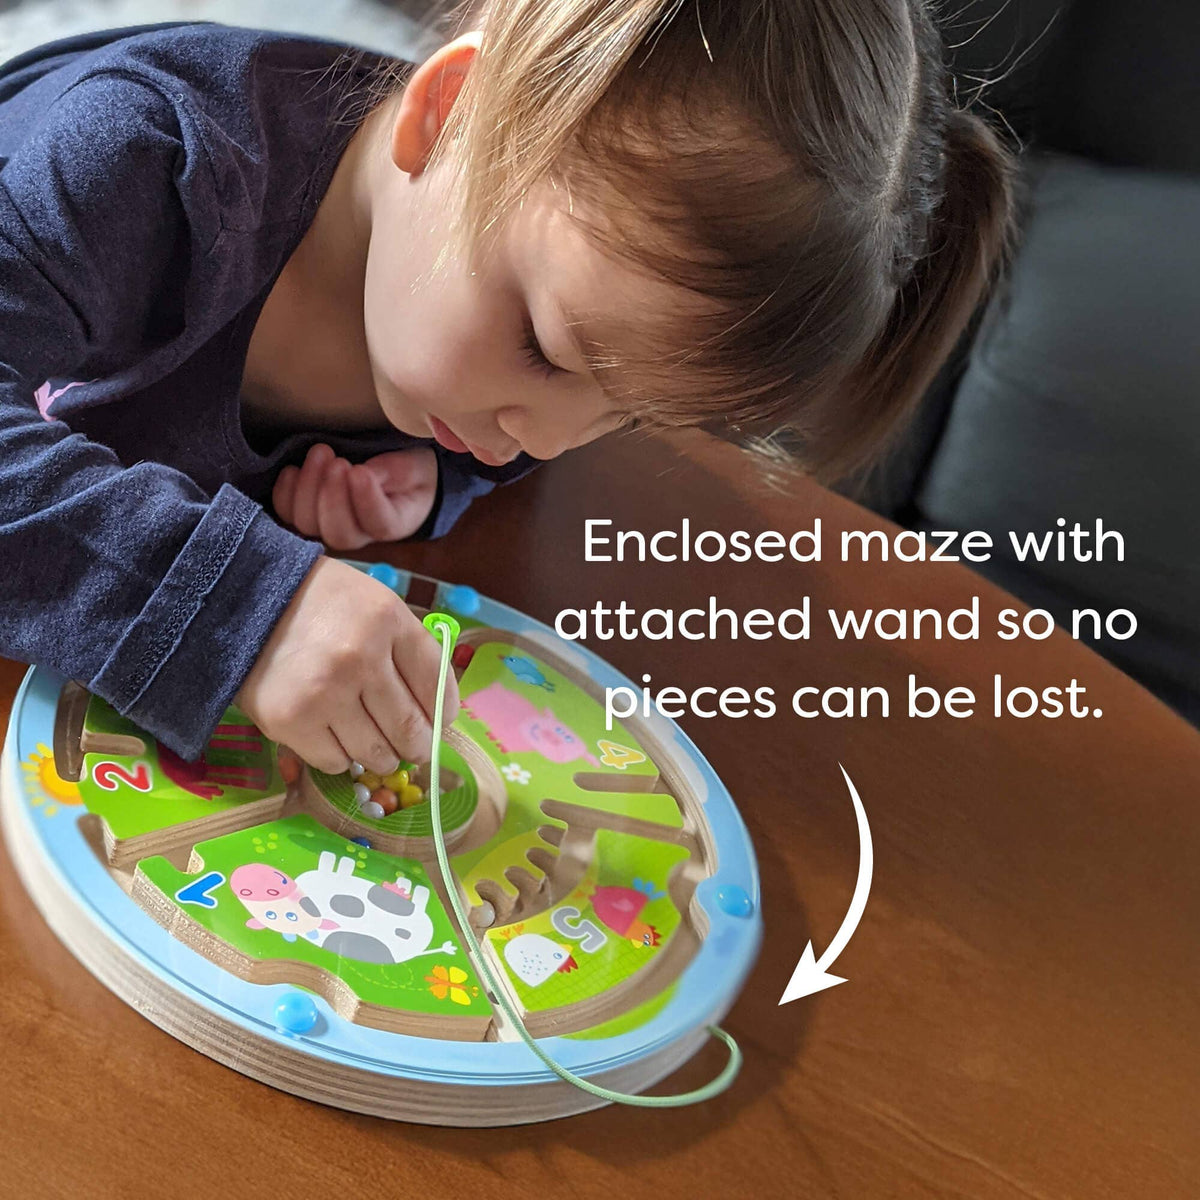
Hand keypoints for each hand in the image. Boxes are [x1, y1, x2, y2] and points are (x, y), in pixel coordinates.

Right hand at [234, 556, 459, 773]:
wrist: (246, 599)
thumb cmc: (324, 604)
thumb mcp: (379, 607)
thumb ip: (411, 651)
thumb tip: (439, 711)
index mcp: (389, 622)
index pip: (438, 688)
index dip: (444, 714)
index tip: (438, 722)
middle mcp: (360, 659)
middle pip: (411, 730)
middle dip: (418, 745)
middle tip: (412, 745)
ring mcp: (324, 694)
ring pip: (375, 754)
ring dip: (381, 754)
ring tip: (373, 741)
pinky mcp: (289, 722)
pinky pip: (334, 762)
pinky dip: (341, 756)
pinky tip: (334, 734)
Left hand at [273, 444, 437, 548]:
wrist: (394, 476)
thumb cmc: (407, 472)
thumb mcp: (412, 467)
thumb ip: (393, 472)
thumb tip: (359, 474)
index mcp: (392, 524)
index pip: (378, 525)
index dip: (366, 501)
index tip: (360, 471)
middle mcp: (359, 534)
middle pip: (338, 534)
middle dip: (332, 497)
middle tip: (340, 462)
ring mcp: (329, 526)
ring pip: (308, 524)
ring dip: (308, 487)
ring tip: (321, 453)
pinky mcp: (307, 513)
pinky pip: (286, 513)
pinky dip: (285, 491)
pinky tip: (296, 468)